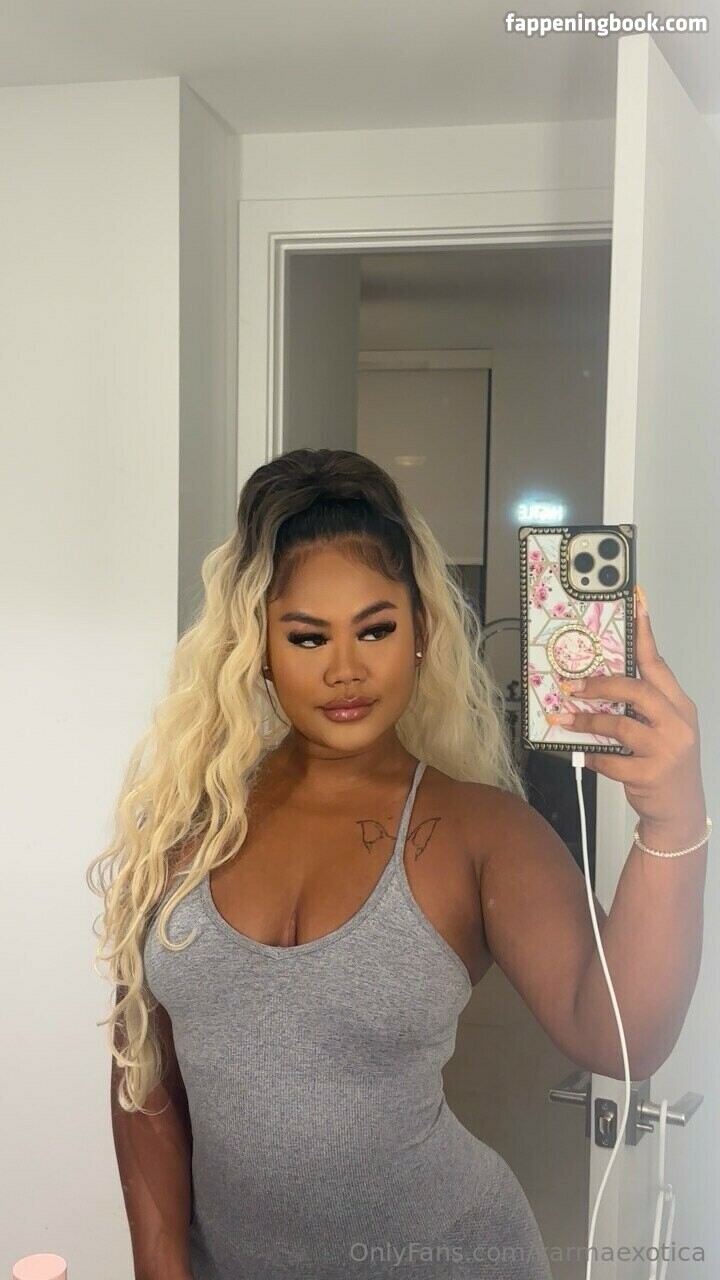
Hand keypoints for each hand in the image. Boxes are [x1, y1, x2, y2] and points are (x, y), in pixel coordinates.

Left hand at [553, 586, 705, 834]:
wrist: (680, 812)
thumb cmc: (665, 763)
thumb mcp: (661, 729)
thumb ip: (638, 706)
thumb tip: (595, 683)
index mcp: (679, 705)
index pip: (658, 663)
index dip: (644, 632)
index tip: (635, 601)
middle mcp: (677, 723)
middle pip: (637, 689)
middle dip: (600, 684)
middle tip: (571, 684)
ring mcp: (667, 749)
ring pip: (620, 724)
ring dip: (587, 720)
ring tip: (564, 717)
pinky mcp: (651, 774)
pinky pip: (611, 760)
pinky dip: (592, 756)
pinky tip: (582, 755)